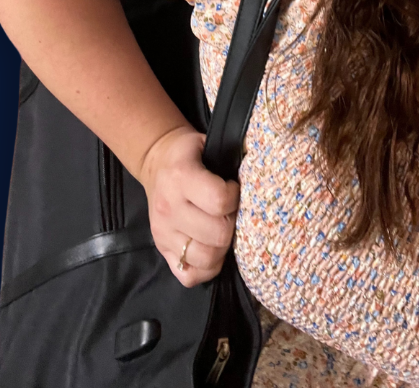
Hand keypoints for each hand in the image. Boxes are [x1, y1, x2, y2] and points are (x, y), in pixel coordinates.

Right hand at [139, 125, 240, 287]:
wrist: (156, 162)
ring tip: (224, 230)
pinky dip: (206, 268)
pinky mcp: (161, 251)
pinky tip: (212, 249)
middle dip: (233, 224)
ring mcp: (163, 234)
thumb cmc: (189, 152)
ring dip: (222, 248)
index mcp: (180, 177)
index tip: (235, 190)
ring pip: (206, 259)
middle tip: (232, 212)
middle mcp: (169, 209)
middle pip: (217, 234)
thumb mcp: (207, 142)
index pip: (219, 201)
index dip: (235, 197)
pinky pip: (189, 276)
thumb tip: (262, 169)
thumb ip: (231, 157)